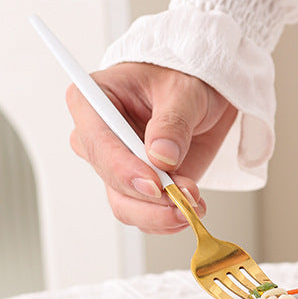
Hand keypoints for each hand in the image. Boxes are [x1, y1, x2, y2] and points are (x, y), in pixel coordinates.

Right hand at [66, 62, 237, 233]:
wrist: (204, 96)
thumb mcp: (184, 92)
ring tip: (193, 204)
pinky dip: (168, 219)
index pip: (98, 143)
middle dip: (150, 199)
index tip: (155, 185)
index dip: (124, 170)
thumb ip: (173, 123)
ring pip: (126, 206)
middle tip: (185, 199)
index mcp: (93, 102)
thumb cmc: (184, 79)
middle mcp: (98, 138)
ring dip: (161, 214)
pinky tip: (190, 208)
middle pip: (111, 181)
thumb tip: (162, 157)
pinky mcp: (139, 186)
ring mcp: (117, 166)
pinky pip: (144, 214)